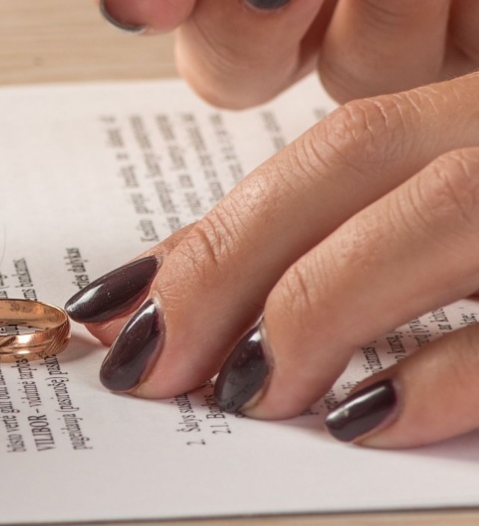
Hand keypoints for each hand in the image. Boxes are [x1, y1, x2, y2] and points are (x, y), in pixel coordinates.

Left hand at [66, 74, 478, 446]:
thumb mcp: (457, 215)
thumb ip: (351, 238)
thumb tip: (180, 295)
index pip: (337, 146)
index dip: (219, 226)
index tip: (120, 300)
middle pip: (359, 157)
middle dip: (229, 260)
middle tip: (143, 358)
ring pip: (435, 211)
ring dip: (314, 306)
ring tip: (238, 390)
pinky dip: (438, 376)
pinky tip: (361, 418)